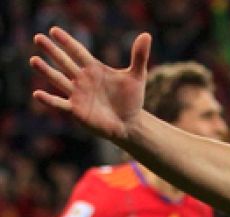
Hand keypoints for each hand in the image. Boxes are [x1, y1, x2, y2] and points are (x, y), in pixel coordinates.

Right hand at [31, 28, 151, 143]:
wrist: (130, 124)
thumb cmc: (131, 100)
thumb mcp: (137, 76)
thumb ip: (139, 56)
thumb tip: (146, 35)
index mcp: (94, 69)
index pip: (77, 51)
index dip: (67, 42)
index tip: (54, 31)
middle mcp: (82, 79)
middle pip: (64, 62)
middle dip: (52, 51)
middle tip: (38, 38)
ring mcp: (77, 94)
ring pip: (58, 80)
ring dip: (46, 71)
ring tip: (33, 60)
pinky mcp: (76, 110)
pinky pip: (59, 104)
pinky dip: (49, 100)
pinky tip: (37, 94)